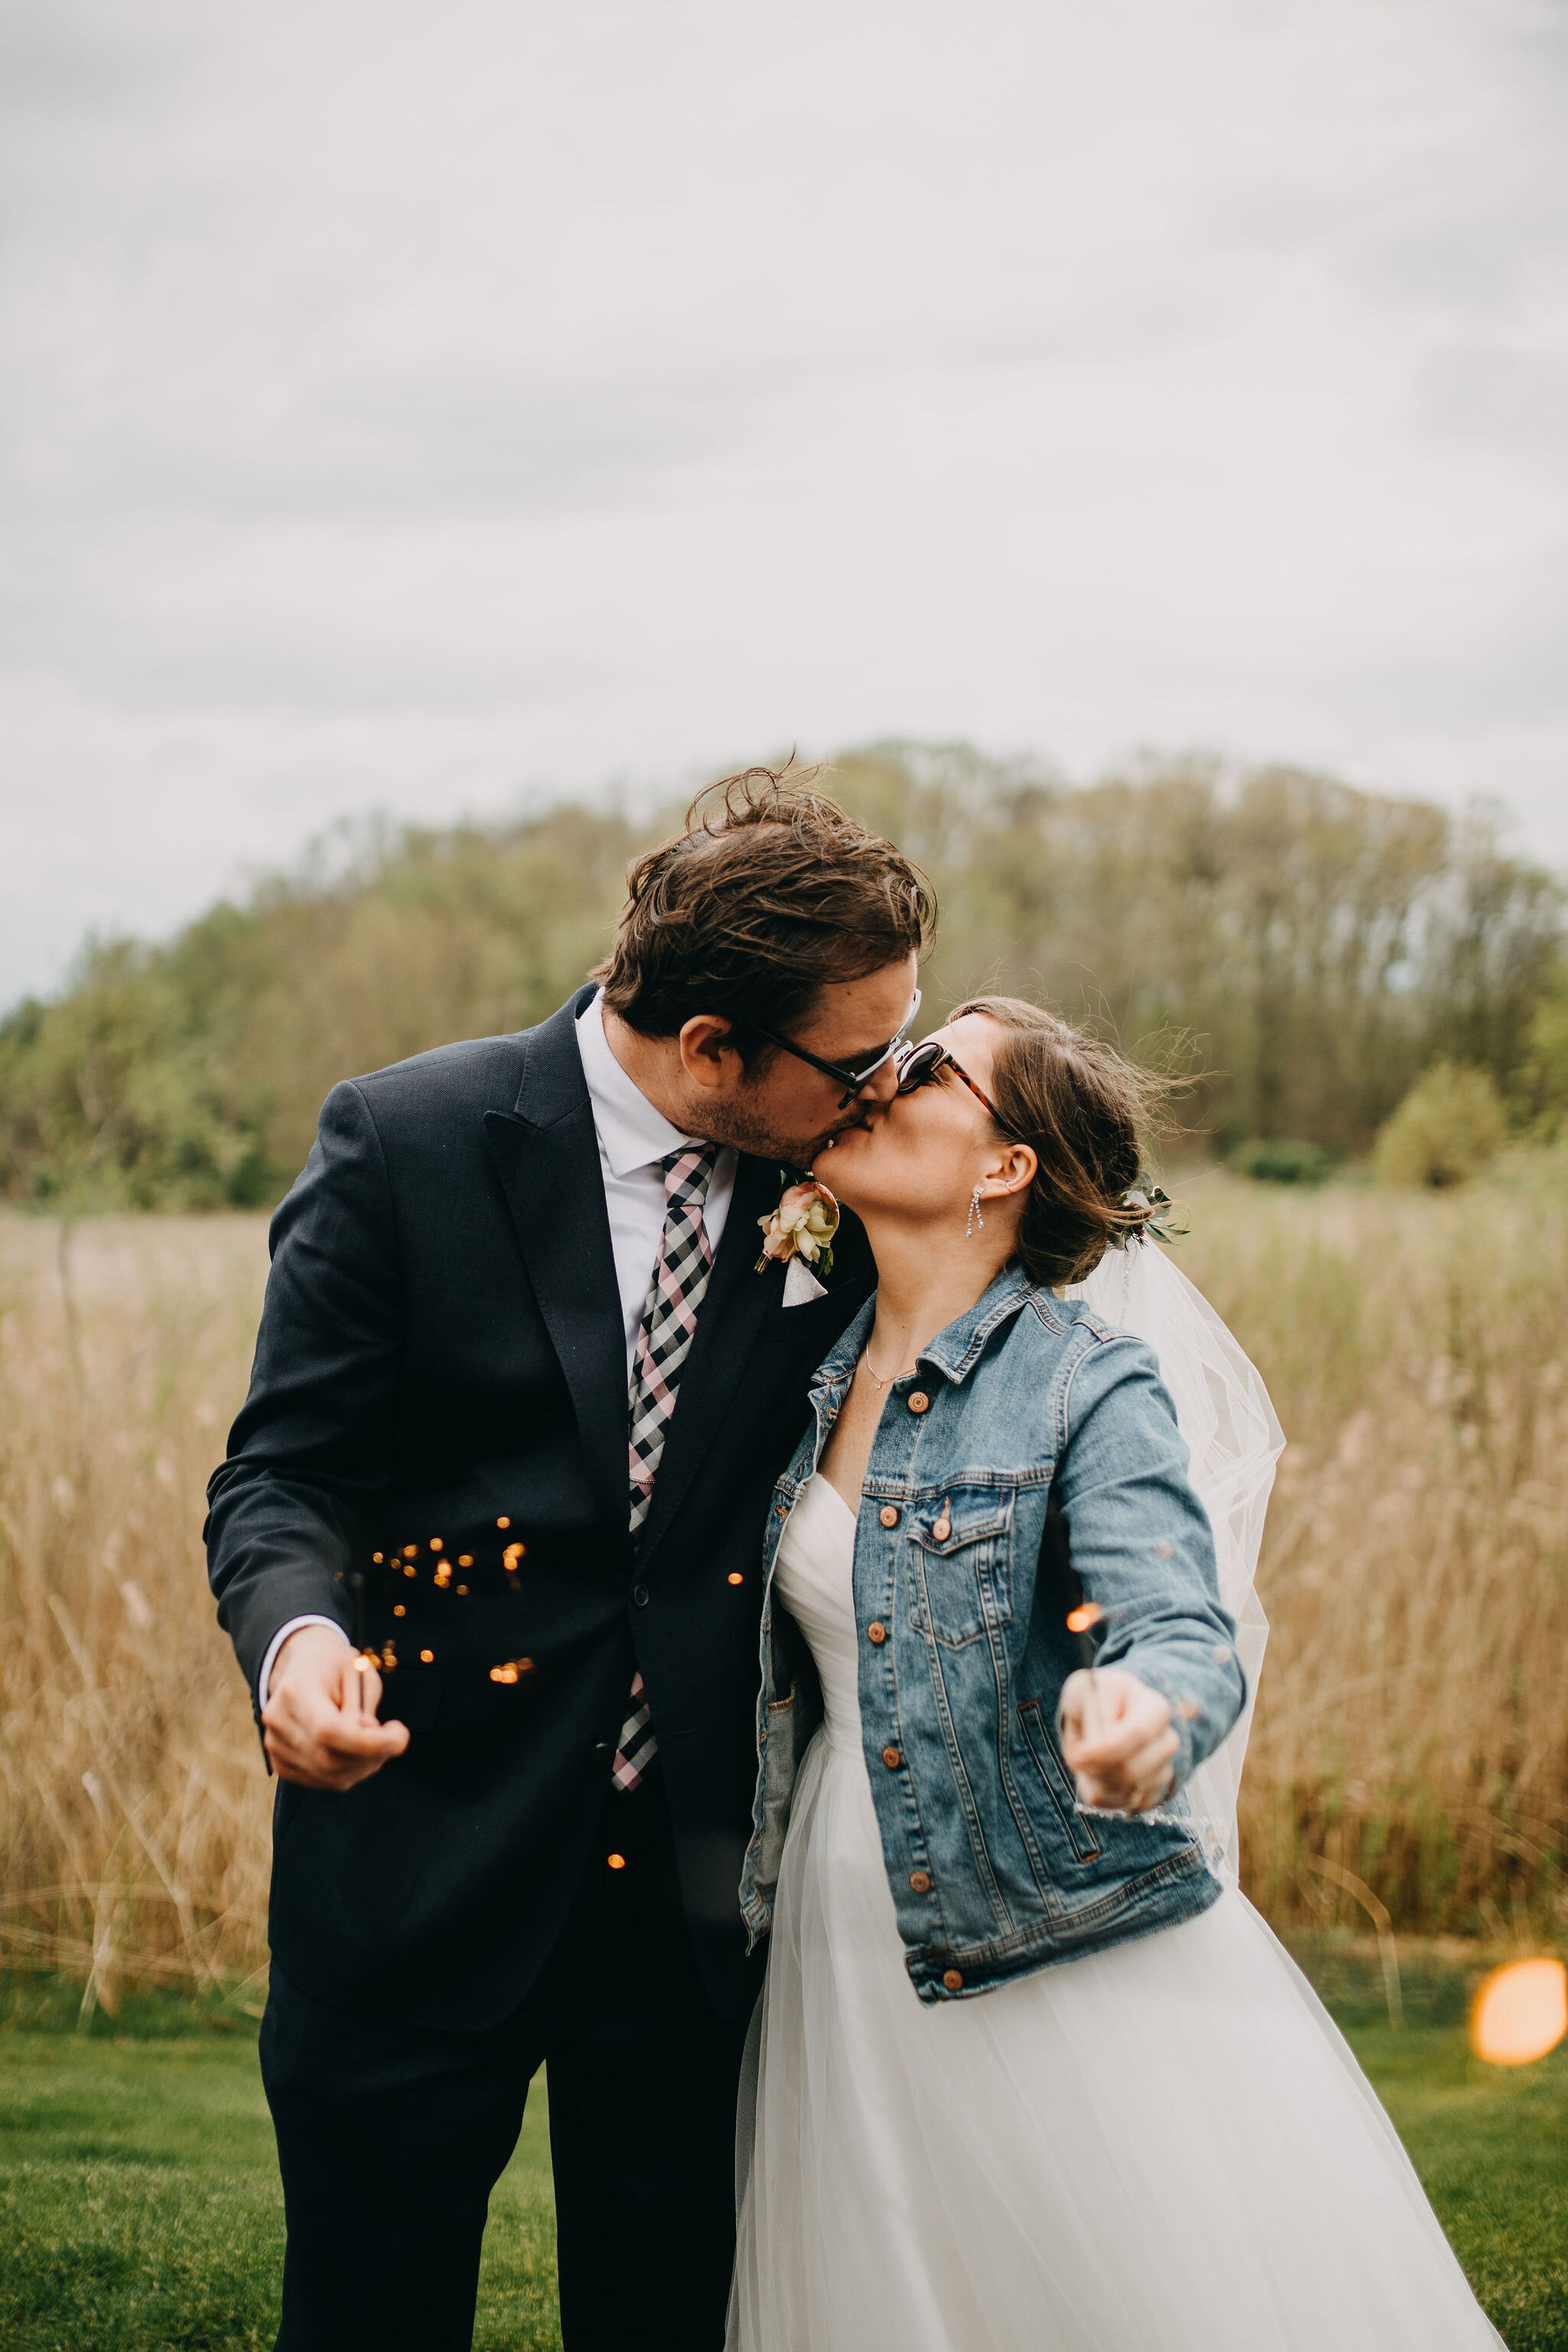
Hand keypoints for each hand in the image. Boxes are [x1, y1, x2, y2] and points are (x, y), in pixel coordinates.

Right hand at [262, 1626, 409, 1789]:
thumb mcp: (358, 1671)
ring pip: (329, 1776)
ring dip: (363, 1765)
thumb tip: (368, 1741)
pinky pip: (322, 1781)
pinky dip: (348, 1771)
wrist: (303, 1667)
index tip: (400, 1738)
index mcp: (296, 1689)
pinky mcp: (281, 1762)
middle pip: (330, 1760)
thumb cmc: (334, 1666)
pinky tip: (356, 1750)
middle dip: (373, 1755)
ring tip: (376, 1741)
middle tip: (393, 1736)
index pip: (328, 1730)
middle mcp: (279, 1720)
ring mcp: (275, 1744)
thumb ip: (363, 1707)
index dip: (368, 1743)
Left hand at [1058, 1667, 1176, 1812]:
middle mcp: (1168, 1739)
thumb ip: (1092, 1717)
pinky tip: (1098, 1775)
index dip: (1103, 1752)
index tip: (1074, 1757)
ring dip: (1098, 1782)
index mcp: (1155, 1707)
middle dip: (1096, 1770)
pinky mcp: (1156, 1792)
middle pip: (1132, 1771)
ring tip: (1089, 1761)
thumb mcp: (1081, 1694)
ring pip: (1128, 1794)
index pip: (1137, 1734)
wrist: (1103, 1714)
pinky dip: (1105, 1796)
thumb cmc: (1090, 1700)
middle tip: (1077, 1758)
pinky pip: (1125, 1807)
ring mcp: (1166, 1767)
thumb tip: (1098, 1748)